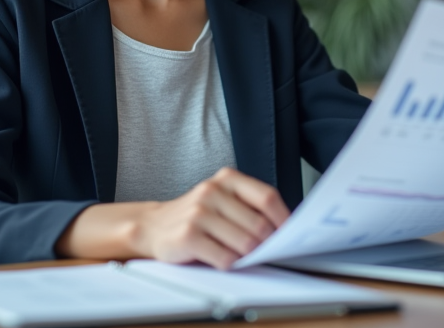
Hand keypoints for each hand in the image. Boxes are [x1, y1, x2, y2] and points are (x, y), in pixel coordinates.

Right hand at [132, 167, 289, 269]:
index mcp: (227, 179)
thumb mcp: (222, 200)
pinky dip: (230, 264)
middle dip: (266, 244)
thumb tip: (283, 231)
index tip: (290, 235)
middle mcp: (212, 191)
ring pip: (244, 244)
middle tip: (265, 252)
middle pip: (258, 224)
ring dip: (248, 257)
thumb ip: (249, 208)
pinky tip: (222, 259)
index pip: (267, 197)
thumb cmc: (196, 216)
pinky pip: (225, 258)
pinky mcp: (188, 236)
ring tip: (242, 256)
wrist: (153, 226)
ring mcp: (199, 212)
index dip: (283, 219)